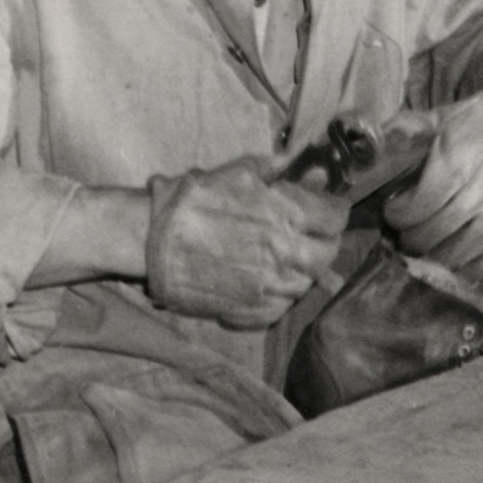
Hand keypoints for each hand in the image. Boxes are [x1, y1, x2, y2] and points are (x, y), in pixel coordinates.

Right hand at [148, 162, 347, 327]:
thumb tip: (316, 172)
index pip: (336, 219)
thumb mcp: (237, 173)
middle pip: (328, 254)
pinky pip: (281, 308)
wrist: (147, 240)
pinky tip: (266, 281)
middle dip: (324, 242)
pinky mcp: (249, 310)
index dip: (334, 212)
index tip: (327, 210)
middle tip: (310, 235)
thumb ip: (281, 173)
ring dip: (302, 269)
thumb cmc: (191, 201)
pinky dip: (280, 296)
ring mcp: (269, 287)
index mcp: (289, 217)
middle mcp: (286, 255)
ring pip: (307, 282)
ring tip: (284, 257)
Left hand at [386, 88, 482, 284]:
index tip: (393, 213)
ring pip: (470, 247)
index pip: (429, 197)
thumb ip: (403, 131)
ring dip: (441, 256)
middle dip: (416, 239)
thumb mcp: (440, 117)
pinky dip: (476, 267)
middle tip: (405, 237)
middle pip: (445, 227)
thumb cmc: (479, 122)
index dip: (405, 213)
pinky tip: (460, 261)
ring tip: (428, 249)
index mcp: (467, 152)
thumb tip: (365, 145)